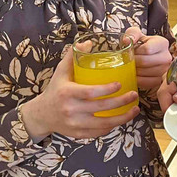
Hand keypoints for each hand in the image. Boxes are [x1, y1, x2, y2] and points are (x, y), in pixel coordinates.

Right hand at [20, 47, 139, 140]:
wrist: (41, 115)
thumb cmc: (55, 90)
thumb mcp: (61, 72)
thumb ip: (73, 56)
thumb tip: (88, 42)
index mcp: (66, 93)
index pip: (90, 92)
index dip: (106, 90)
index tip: (120, 84)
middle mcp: (70, 110)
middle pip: (101, 108)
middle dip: (121, 102)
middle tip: (134, 94)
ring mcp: (75, 124)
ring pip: (104, 124)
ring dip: (123, 117)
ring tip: (135, 109)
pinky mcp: (78, 134)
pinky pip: (99, 132)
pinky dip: (112, 126)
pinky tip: (121, 118)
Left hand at [122, 28, 171, 90]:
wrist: (146, 54)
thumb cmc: (141, 44)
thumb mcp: (136, 34)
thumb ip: (131, 33)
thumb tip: (127, 40)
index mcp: (162, 43)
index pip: (147, 49)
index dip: (135, 51)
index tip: (132, 51)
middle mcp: (166, 57)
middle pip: (145, 62)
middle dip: (133, 62)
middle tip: (129, 60)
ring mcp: (165, 70)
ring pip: (145, 73)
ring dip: (135, 71)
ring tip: (133, 66)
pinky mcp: (161, 80)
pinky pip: (147, 82)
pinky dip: (138, 79)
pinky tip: (136, 74)